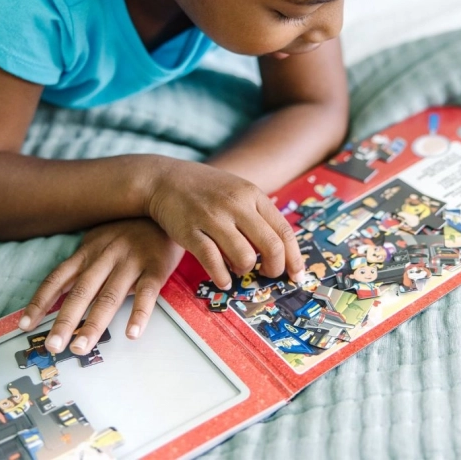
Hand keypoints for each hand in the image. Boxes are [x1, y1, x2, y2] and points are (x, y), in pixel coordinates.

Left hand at [18, 218, 183, 354]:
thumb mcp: (100, 238)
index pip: (58, 278)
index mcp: (89, 249)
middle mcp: (106, 255)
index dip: (40, 302)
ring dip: (94, 324)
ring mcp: (132, 260)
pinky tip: (131, 334)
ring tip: (81, 347)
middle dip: (65, 320)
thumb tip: (56, 291)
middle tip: (53, 347)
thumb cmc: (131, 226)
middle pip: (82, 291)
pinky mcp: (156, 266)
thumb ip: (82, 263)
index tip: (25, 326)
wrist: (166, 203)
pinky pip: (146, 292)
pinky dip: (139, 314)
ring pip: (110, 296)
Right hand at [149, 160, 304, 288]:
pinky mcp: (191, 232)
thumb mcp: (237, 190)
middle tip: (267, 275)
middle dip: (274, 269)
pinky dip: (222, 277)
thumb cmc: (205, 189)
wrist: (164, 178)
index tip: (296, 275)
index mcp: (252, 195)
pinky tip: (223, 281)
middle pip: (271, 246)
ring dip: (245, 271)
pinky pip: (213, 262)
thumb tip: (281, 249)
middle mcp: (236, 205)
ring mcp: (213, 218)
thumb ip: (257, 214)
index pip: (284, 231)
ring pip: (245, 257)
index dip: (294, 258)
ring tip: (238, 270)